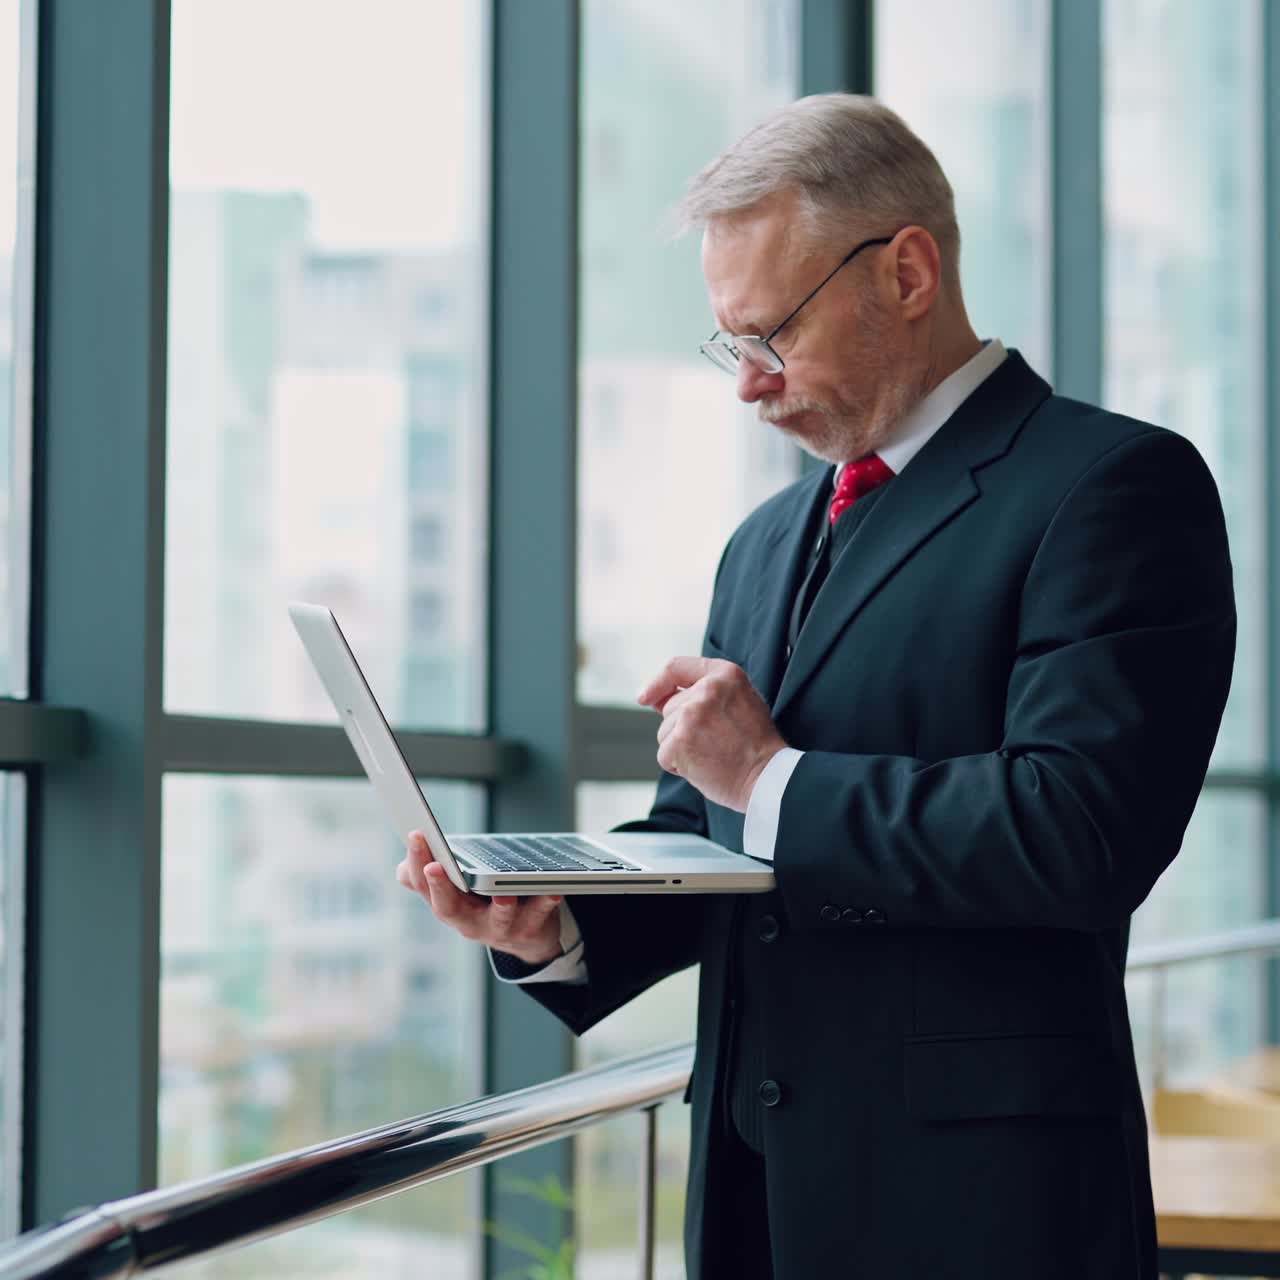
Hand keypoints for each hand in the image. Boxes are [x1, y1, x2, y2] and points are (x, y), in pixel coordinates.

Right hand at [396, 831, 564, 965]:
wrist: (525, 936)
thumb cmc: (484, 902)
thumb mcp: (455, 889)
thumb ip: (431, 873)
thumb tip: (405, 860)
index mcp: (445, 904)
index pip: (422, 884)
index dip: (415, 862)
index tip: (416, 835)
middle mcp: (467, 921)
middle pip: (448, 908)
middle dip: (440, 887)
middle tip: (434, 867)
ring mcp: (498, 928)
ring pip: (497, 920)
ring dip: (499, 908)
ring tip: (503, 895)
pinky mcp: (529, 929)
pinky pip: (537, 917)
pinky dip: (544, 904)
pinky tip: (551, 891)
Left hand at [637, 655, 786, 812]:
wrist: (769, 777)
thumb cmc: (755, 744)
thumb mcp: (739, 701)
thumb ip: (701, 692)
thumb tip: (652, 698)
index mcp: (725, 674)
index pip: (676, 667)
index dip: (657, 683)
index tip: (644, 697)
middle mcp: (707, 689)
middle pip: (670, 708)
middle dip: (682, 728)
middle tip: (715, 742)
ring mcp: (691, 714)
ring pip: (665, 733)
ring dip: (681, 748)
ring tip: (712, 754)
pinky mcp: (680, 741)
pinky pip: (664, 755)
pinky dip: (678, 766)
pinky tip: (704, 767)